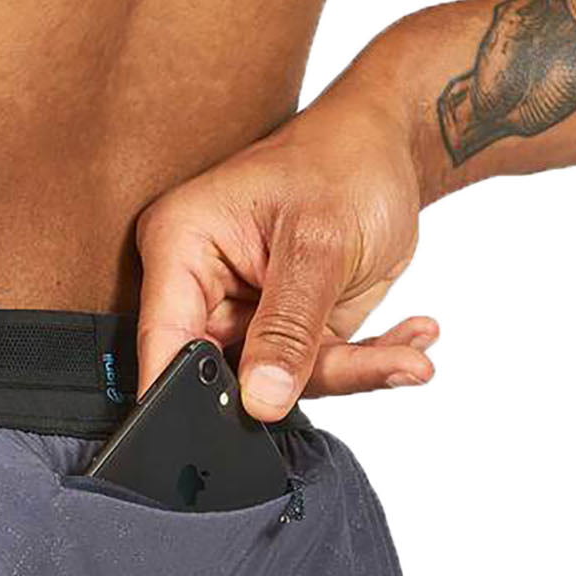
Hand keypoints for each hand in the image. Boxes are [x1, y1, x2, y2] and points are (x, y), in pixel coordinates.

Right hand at [135, 86, 437, 421]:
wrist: (388, 150)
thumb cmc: (344, 161)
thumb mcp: (319, 243)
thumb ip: (288, 328)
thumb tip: (260, 400)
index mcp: (182, 246)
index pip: (165, 338)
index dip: (181, 393)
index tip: (228, 426)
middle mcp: (205, 288)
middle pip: (228, 372)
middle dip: (301, 377)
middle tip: (364, 369)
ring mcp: (248, 316)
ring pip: (283, 381)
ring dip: (353, 369)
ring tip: (410, 358)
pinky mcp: (290, 334)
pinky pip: (319, 371)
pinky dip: (370, 363)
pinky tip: (410, 342)